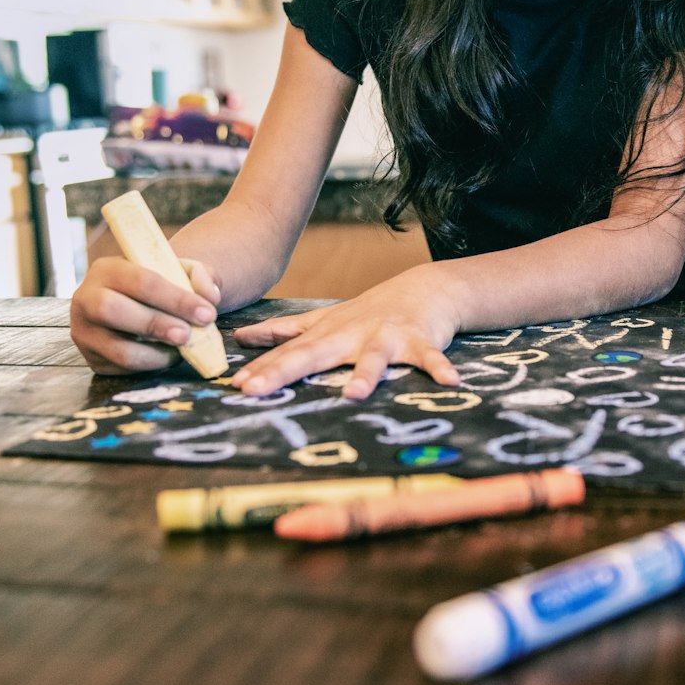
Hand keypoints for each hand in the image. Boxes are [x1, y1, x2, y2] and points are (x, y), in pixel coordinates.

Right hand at [70, 255, 221, 373]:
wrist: (137, 305)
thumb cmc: (160, 286)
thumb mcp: (180, 271)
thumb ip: (199, 276)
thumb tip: (210, 297)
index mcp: (108, 269)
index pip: (141, 281)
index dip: (176, 299)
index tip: (207, 314)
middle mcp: (87, 298)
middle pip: (113, 310)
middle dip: (156, 325)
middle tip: (187, 335)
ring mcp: (84, 331)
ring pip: (118, 349)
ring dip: (157, 354)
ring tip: (182, 349)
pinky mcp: (92, 359)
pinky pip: (121, 368)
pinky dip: (150, 366)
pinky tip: (167, 355)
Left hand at [231, 266, 462, 399]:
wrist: (423, 290)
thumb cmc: (369, 313)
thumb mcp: (325, 321)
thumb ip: (285, 331)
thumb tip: (242, 337)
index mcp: (327, 335)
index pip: (287, 354)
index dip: (261, 370)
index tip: (234, 386)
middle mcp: (351, 335)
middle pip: (312, 354)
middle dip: (282, 371)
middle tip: (253, 389)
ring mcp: (385, 337)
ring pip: (373, 358)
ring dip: (365, 374)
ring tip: (354, 394)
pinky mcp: (419, 340)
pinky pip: (430, 358)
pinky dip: (440, 368)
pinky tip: (450, 383)